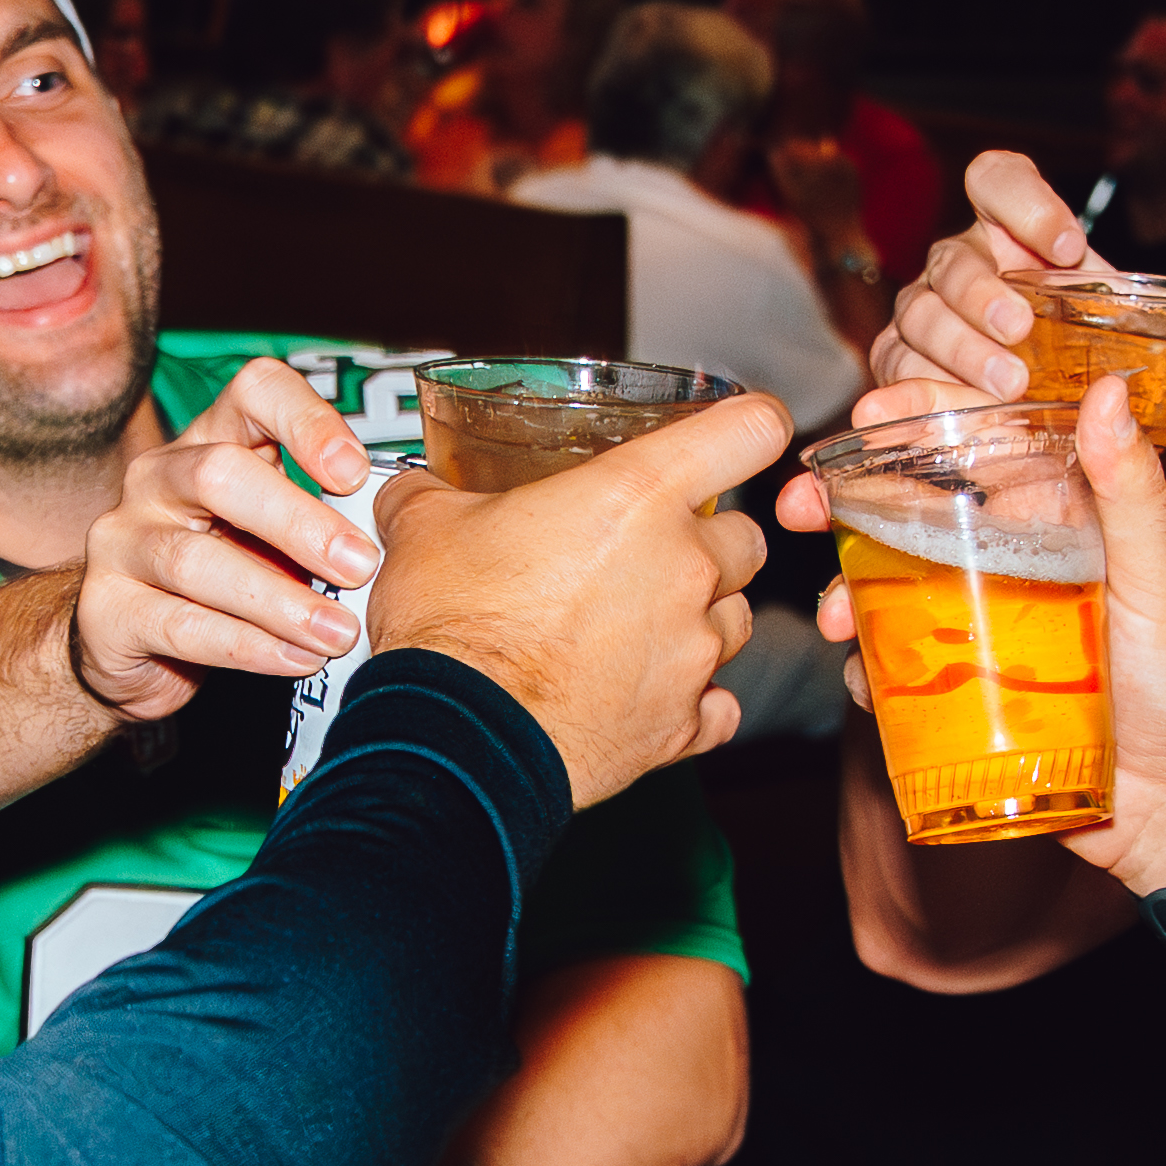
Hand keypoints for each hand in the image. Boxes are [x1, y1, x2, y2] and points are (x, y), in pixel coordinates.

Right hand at [68, 353, 385, 717]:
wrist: (133, 645)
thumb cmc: (226, 577)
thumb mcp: (272, 533)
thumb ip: (323, 520)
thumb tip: (408, 531)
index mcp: (209, 441)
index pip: (253, 391)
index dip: (307, 421)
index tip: (357, 472)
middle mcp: (156, 480)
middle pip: (219, 474)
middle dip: (298, 520)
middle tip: (362, 566)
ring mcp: (121, 543)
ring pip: (196, 561)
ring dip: (280, 600)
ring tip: (338, 631)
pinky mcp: (107, 611)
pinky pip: (182, 625)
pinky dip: (248, 647)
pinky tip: (297, 660)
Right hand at [371, 388, 785, 806]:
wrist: (455, 738)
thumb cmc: (451, 628)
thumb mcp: (425, 529)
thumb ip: (433, 494)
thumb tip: (415, 489)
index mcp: (637, 496)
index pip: (750, 432)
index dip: (749, 427)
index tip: (738, 436)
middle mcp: (684, 568)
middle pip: (748, 536)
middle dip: (709, 540)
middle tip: (651, 552)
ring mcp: (692, 651)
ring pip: (735, 620)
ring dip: (700, 619)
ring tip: (637, 627)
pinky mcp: (681, 725)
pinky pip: (716, 707)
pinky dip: (691, 702)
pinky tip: (647, 696)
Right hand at [867, 146, 1091, 408]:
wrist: (1048, 416)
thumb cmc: (1078, 357)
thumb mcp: (1109, 335)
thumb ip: (1118, 354)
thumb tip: (1113, 395)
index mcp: (1010, 231)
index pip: (997, 179)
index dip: (1025, 202)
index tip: (1068, 248)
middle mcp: (961, 261)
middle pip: (954, 258)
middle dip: (983, 292)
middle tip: (1018, 329)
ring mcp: (924, 307)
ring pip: (921, 312)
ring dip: (961, 348)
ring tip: (1007, 384)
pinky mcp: (899, 356)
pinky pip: (894, 363)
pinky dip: (921, 388)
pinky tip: (957, 407)